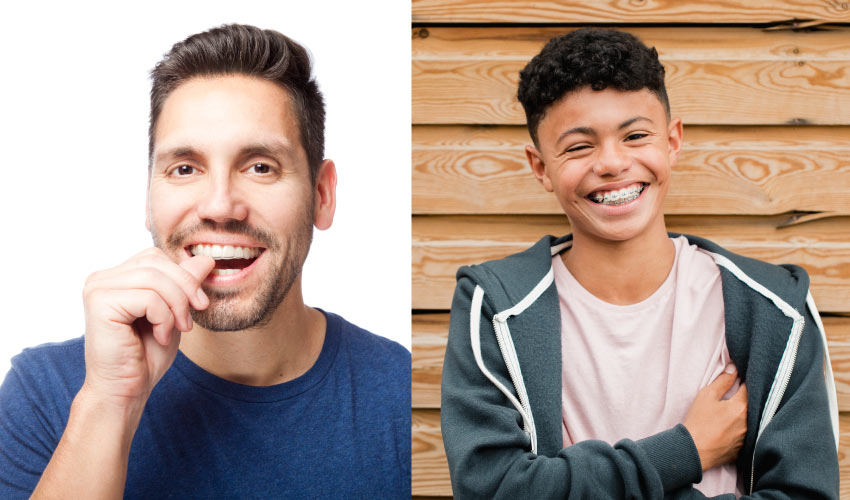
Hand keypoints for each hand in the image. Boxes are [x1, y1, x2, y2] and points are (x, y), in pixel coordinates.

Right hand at [79, 248, 214, 410]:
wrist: (126, 389)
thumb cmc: (146, 355)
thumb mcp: (174, 312)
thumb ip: (184, 284)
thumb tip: (206, 258)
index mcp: (116, 277)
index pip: (156, 257)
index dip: (183, 277)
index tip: (198, 305)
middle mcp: (101, 279)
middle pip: (155, 262)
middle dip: (184, 288)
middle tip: (191, 320)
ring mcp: (97, 289)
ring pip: (154, 278)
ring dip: (176, 306)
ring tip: (176, 329)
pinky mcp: (99, 303)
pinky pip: (148, 298)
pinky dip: (163, 318)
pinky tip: (159, 336)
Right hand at [682, 366, 747, 470]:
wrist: (693, 450)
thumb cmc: (698, 421)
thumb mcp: (706, 395)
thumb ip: (723, 380)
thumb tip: (734, 367)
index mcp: (741, 407)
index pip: (748, 388)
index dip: (743, 382)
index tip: (737, 380)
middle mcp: (748, 422)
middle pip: (751, 405)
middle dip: (743, 399)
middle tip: (732, 396)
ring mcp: (746, 437)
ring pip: (749, 421)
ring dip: (742, 415)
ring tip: (728, 414)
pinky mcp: (741, 449)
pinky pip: (744, 435)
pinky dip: (739, 430)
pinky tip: (727, 429)